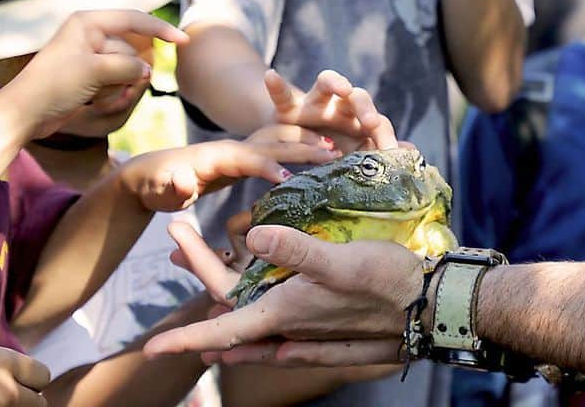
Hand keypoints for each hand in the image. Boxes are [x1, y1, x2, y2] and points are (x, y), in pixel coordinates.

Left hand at [1, 9, 187, 140]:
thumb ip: (128, 66)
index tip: (183, 42)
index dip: (161, 29)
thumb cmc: (54, 85)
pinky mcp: (89, 77)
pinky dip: (111, 95)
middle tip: (110, 88)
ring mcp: (90, 57)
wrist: (24, 114)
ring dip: (118, 88)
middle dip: (127, 73)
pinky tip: (95, 104)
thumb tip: (146, 71)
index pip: (134, 19)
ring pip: (125, 70)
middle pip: (130, 51)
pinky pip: (115, 82)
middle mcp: (90, 35)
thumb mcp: (96, 71)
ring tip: (98, 99)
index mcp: (88, 22)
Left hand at [121, 126, 337, 212]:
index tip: (289, 178)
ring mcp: (245, 147)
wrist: (153, 170)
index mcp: (218, 156)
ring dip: (308, 141)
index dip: (266, 166)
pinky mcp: (251, 154)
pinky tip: (327, 157)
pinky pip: (281, 146)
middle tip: (333, 154)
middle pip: (273, 141)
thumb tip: (183, 178)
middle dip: (301, 147)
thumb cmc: (156, 185)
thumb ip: (172, 185)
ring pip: (282, 139)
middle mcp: (236, 146)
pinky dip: (305, 146)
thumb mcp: (159, 188)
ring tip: (337, 150)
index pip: (246, 158)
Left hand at [145, 224, 419, 366]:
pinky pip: (290, 343)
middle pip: (237, 324)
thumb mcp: (340, 259)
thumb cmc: (388, 282)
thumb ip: (296, 249)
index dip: (188, 338)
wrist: (432, 308)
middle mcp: (294, 329)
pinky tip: (272, 342)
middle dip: (203, 303)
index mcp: (287, 312)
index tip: (152, 349)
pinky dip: (269, 340)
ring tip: (209, 311)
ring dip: (231, 323)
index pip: (226, 330)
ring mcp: (315, 335)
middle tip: (180, 260)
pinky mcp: (335, 333)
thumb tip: (253, 235)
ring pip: (262, 336)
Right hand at [265, 69, 397, 150]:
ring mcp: (313, 104)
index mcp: (358, 120)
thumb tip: (412, 153)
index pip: (377, 121)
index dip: (385, 135)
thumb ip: (377, 151)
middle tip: (371, 122)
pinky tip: (271, 75)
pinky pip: (282, 95)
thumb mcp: (352, 154)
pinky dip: (277, 85)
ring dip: (334, 83)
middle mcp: (338, 106)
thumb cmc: (329, 147)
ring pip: (325, 84)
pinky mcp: (288, 108)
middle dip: (365, 106)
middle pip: (356, 96)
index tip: (392, 152)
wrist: (292, 140)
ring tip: (342, 87)